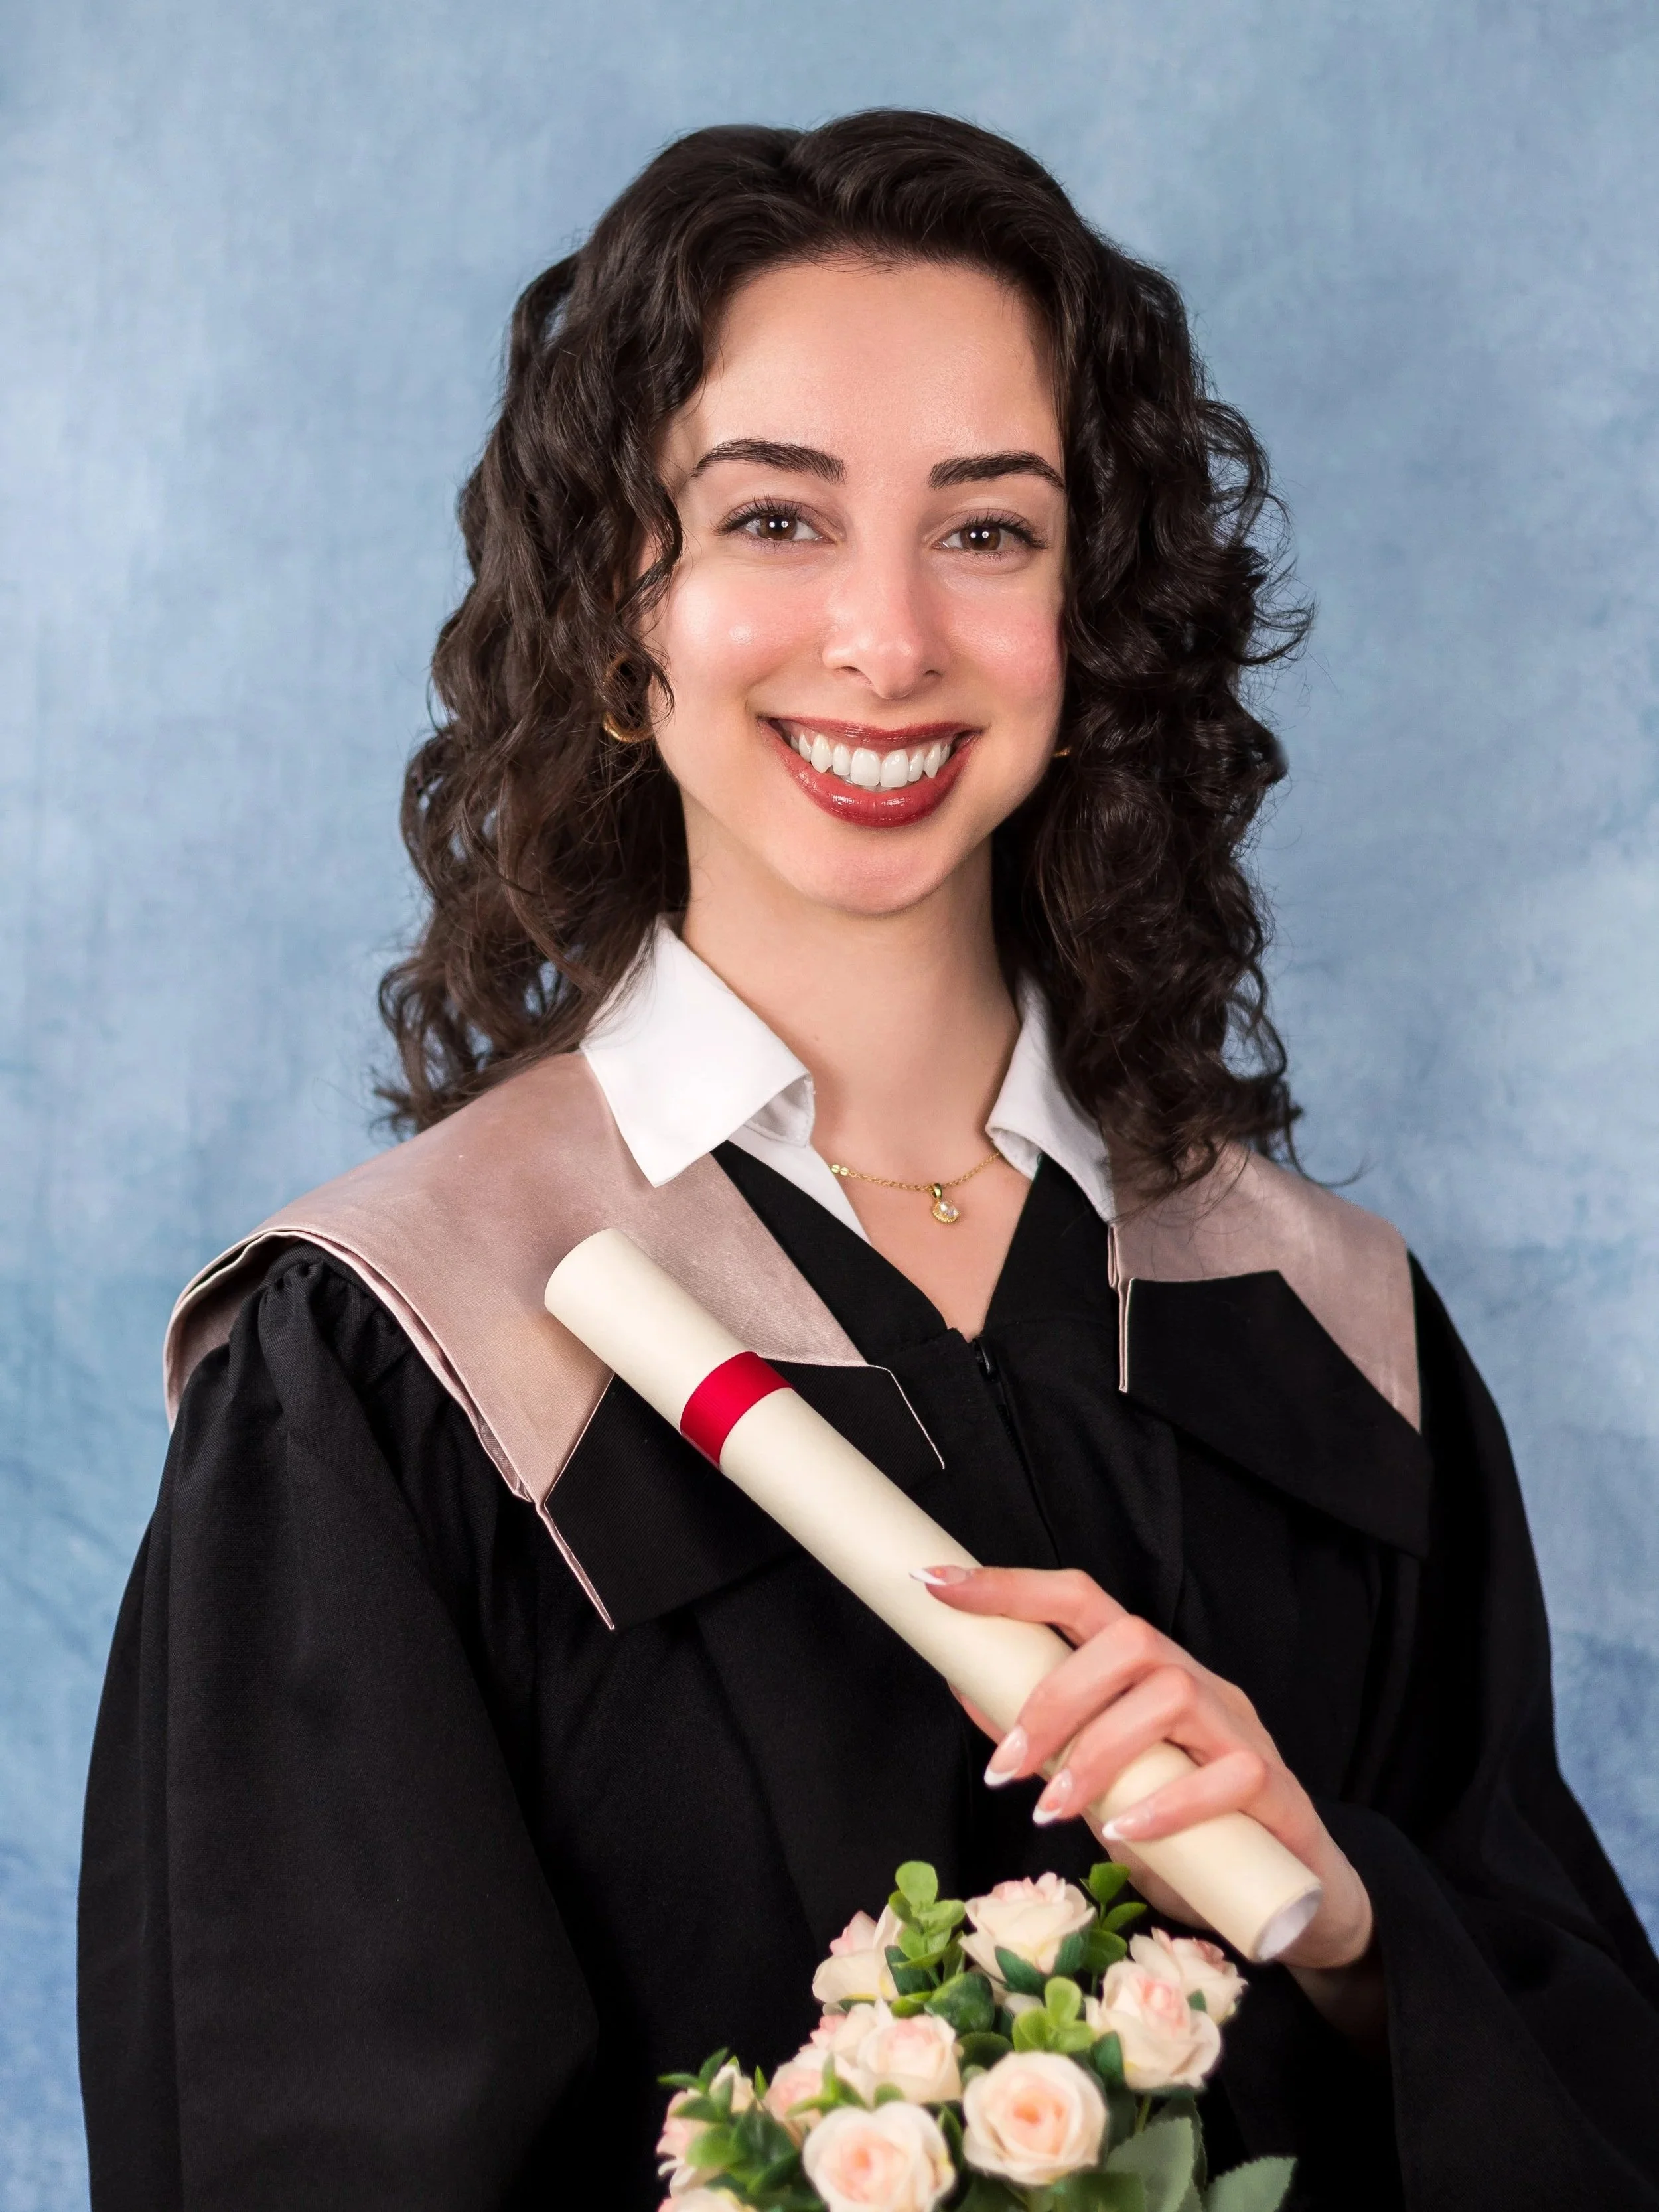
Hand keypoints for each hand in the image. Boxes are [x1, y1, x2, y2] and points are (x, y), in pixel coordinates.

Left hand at [923, 1564, 1374, 1974]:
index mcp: (1147, 1670)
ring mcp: (1238, 1728)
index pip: (1081, 1599)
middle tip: (1007, 1766)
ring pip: (1169, 1695)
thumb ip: (1052, 1743)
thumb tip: (968, 1688)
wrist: (1293, 1894)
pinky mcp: (1274, 1787)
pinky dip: (1165, 1804)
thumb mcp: (1105, 1784)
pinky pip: (1225, 1774)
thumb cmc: (1186, 1829)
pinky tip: (1123, 1835)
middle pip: (1128, 1639)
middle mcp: (1195, 1682)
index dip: (1011, 1587)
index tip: (937, 1584)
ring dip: (1096, 1753)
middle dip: (1054, 1696)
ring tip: (1052, 1811)